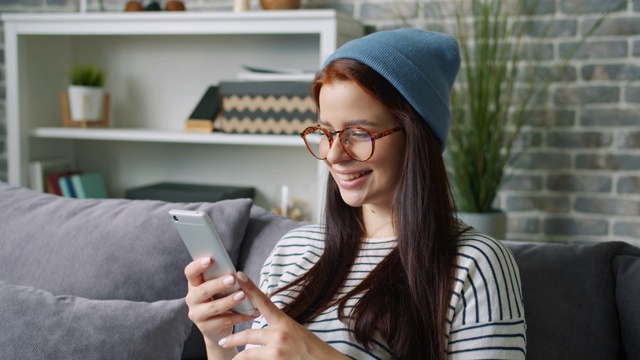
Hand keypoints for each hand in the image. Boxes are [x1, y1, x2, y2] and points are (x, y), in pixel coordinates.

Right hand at [184, 258, 258, 343]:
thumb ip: (224, 278)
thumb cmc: (220, 299)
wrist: (217, 328)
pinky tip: (250, 313)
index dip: (198, 265)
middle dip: (218, 284)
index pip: (190, 273)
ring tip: (243, 295)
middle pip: (202, 290)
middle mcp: (192, 299)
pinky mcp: (205, 328)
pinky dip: (239, 316)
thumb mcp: (220, 288)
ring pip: (213, 307)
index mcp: (195, 284)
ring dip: (229, 301)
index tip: (210, 259)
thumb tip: (239, 273)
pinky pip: (223, 321)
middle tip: (233, 279)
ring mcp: (197, 314)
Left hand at [218, 272, 348, 359]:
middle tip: (224, 341)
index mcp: (284, 322)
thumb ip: (277, 327)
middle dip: (234, 338)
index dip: (250, 288)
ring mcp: (278, 350)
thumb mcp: (295, 331)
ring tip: (232, 359)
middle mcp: (280, 334)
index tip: (239, 276)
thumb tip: (261, 328)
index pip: (264, 301)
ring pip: (248, 353)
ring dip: (238, 357)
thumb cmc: (311, 349)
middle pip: (248, 334)